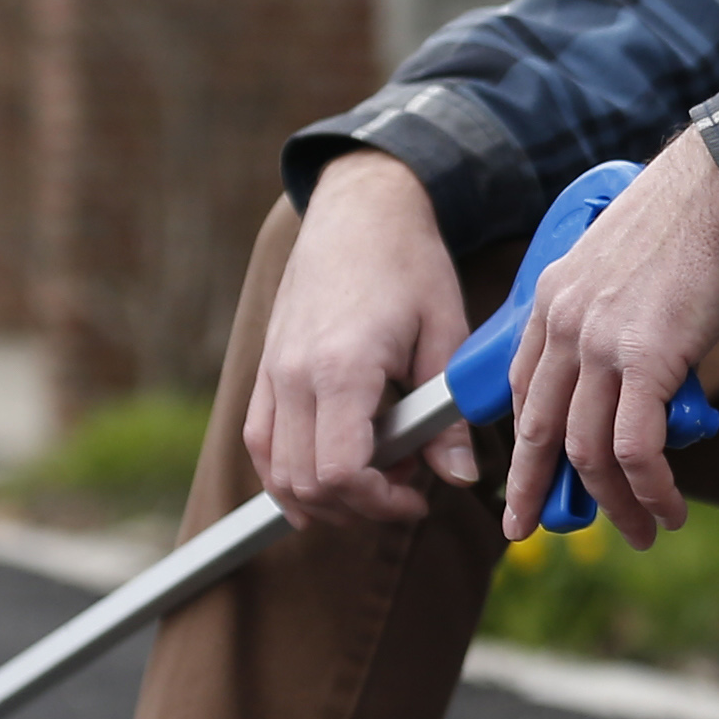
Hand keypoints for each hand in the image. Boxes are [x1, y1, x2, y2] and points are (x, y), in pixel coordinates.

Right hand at [244, 151, 477, 531]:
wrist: (359, 211)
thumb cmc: (408, 264)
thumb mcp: (445, 334)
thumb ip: (445, 415)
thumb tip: (459, 479)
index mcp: (342, 367)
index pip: (340, 472)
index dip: (379, 503)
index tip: (417, 499)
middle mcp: (294, 375)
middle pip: (306, 482)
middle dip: (358, 506)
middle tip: (405, 488)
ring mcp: (272, 372)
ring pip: (275, 471)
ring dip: (323, 496)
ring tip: (375, 476)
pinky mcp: (264, 368)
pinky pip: (259, 441)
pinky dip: (286, 473)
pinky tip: (326, 476)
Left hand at [497, 130, 718, 549]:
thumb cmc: (690, 224)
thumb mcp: (623, 266)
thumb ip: (613, 316)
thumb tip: (640, 368)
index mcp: (552, 300)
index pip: (522, 387)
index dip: (524, 441)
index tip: (525, 476)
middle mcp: (564, 324)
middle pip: (539, 430)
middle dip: (535, 488)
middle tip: (531, 527)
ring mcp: (600, 344)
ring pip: (587, 451)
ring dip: (614, 502)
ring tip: (639, 531)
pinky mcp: (645, 360)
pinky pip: (634, 448)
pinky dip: (649, 488)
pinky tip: (667, 508)